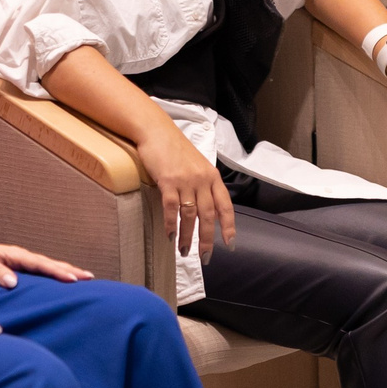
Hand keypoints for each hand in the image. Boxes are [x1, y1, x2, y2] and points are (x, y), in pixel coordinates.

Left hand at [0, 240, 83, 286]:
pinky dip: (56, 275)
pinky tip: (65, 282)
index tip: (73, 279)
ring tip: (85, 279)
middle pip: (50, 264)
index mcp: (15, 255)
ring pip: (49, 267)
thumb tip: (13, 282)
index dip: (57, 271)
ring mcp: (23, 263)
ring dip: (67, 272)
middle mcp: (22, 257)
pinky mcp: (21, 270)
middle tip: (90, 278)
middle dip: (70, 270)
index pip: (40, 264)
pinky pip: (42, 272)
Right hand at [137, 121, 234, 257]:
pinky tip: (170, 236)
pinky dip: (171, 224)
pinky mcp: (168, 181)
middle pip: (209, 215)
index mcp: (212, 176)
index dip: (229, 226)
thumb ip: (202, 184)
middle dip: (208, 239)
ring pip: (190, 215)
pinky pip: (172, 208)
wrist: (156, 131)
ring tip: (184, 250)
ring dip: (188, 236)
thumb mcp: (196, 165)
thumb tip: (202, 209)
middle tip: (205, 257)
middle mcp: (202, 180)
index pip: (225, 206)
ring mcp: (185, 180)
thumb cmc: (174, 149)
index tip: (230, 244)